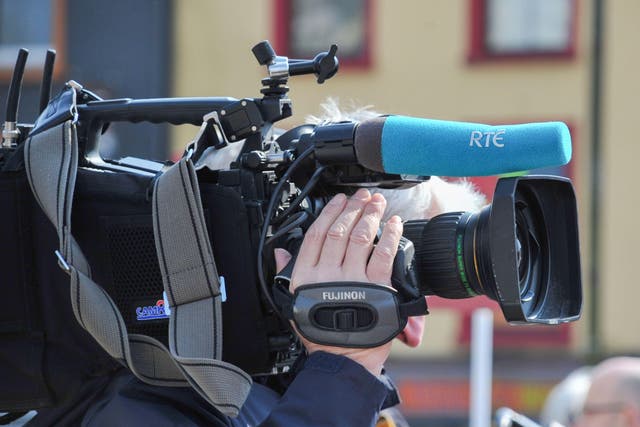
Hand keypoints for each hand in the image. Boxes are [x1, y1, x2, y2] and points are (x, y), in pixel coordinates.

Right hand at [274, 189, 402, 375]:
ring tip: (376, 203)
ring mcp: (352, 280)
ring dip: (370, 216)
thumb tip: (279, 252)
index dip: (328, 213)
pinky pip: (383, 255)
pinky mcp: (376, 287)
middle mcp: (327, 274)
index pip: (315, 235)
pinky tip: (394, 224)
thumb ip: (288, 273)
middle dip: (352, 208)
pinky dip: (390, 236)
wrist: (343, 359)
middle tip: (362, 196)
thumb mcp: (295, 304)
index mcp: (306, 276)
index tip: (338, 201)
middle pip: (340, 231)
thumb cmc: (321, 335)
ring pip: (361, 238)